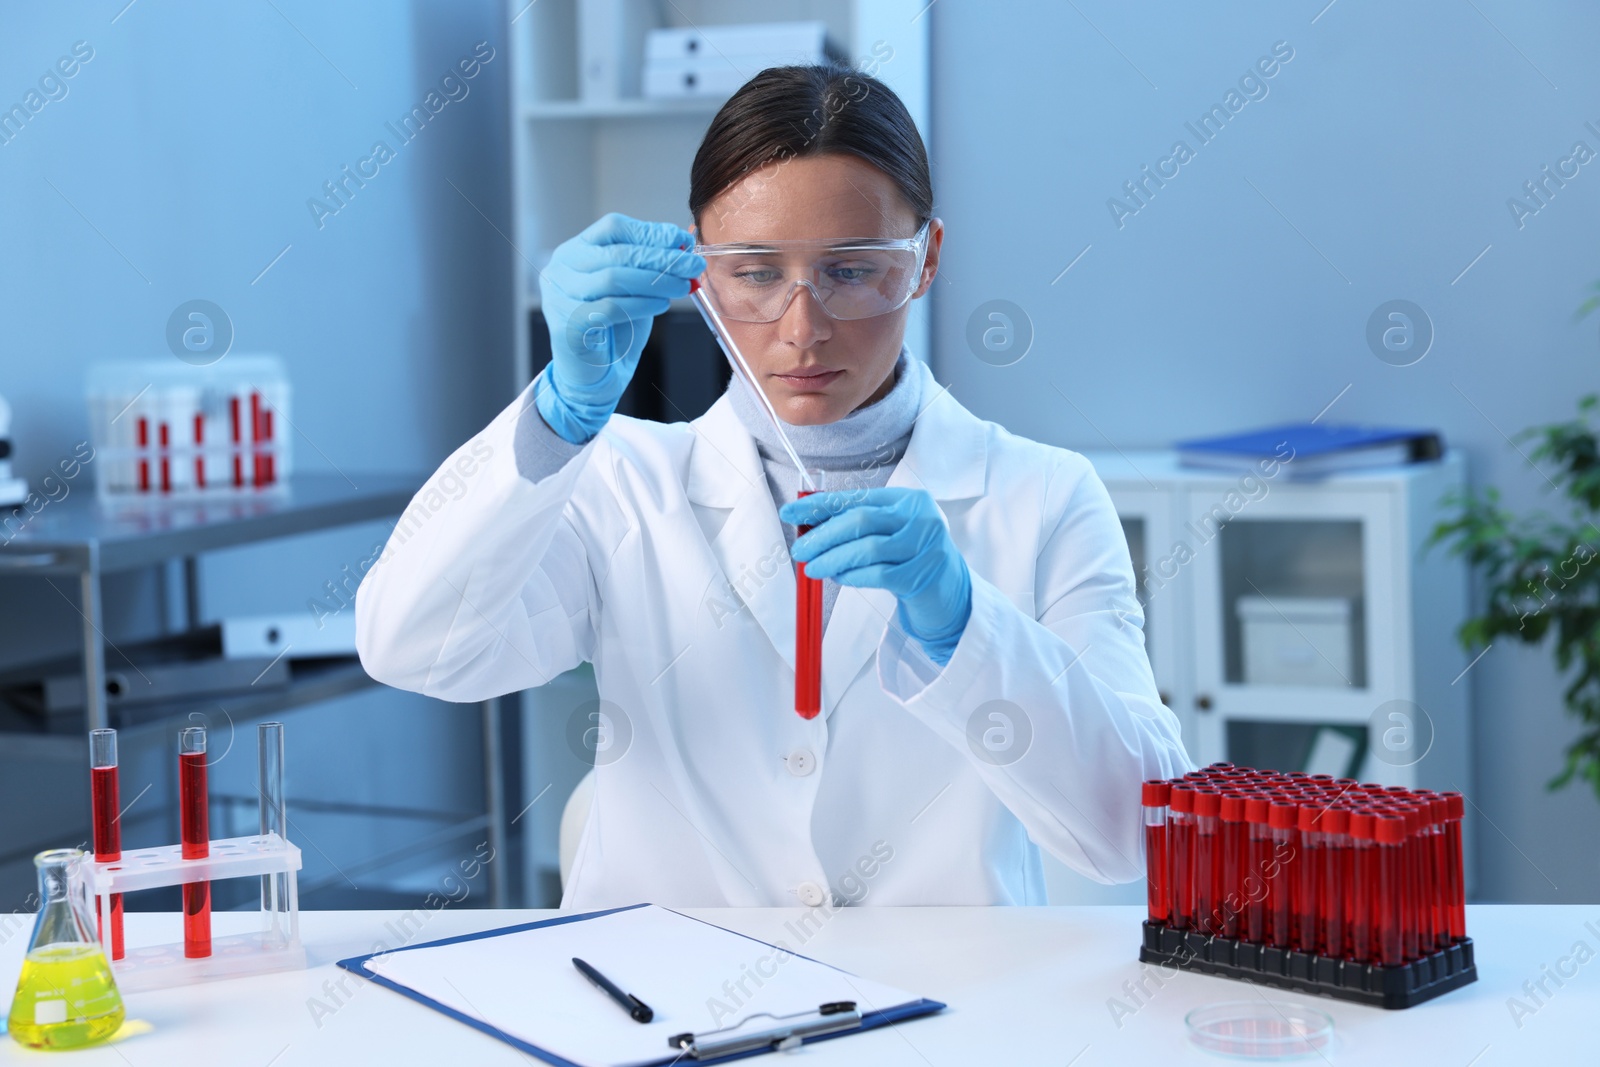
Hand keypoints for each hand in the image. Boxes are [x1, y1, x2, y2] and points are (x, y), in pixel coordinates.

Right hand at [535, 213, 704, 442]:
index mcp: (576, 251)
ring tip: (682, 286)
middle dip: (661, 258)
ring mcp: (559, 295)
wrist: (592, 375)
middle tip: (691, 266)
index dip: (651, 232)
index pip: (614, 228)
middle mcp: (561, 269)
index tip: (682, 240)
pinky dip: (642, 304)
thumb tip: (683, 243)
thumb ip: (650, 265)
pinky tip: (661, 304)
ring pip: (614, 277)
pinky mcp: (567, 323)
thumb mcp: (634, 288)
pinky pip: (611, 307)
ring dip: (656, 281)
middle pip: (617, 253)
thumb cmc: (612, 328)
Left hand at [781, 487, 972, 665]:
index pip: (856, 497)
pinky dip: (852, 576)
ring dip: (832, 559)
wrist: (950, 594)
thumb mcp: (888, 533)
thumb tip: (807, 525)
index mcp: (908, 499)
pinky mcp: (922, 575)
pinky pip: (877, 574)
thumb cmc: (910, 559)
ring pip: (866, 549)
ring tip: (813, 569)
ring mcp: (925, 546)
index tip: (790, 512)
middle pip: (860, 521)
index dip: (819, 505)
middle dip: (822, 535)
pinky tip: (839, 578)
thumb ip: (855, 525)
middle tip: (799, 550)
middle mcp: (920, 517)